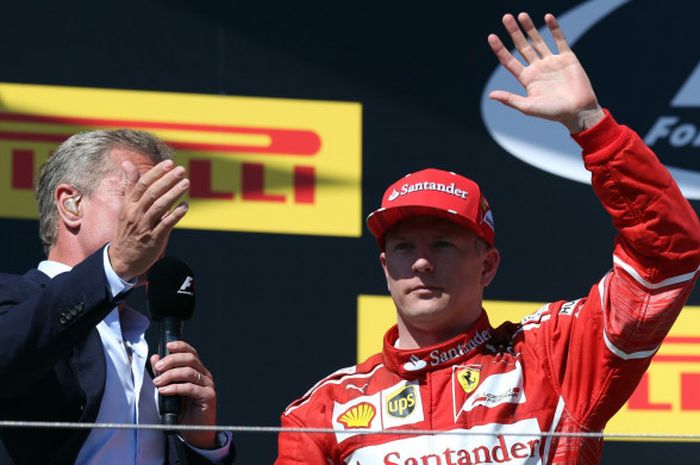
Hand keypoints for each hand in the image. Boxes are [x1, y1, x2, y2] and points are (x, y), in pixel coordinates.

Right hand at [109, 160, 188, 281]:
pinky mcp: (153, 239)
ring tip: (186, 183)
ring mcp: (144, 227)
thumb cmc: (127, 229)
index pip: (142, 185)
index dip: (155, 173)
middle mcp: (136, 214)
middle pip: (151, 193)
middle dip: (167, 180)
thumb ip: (130, 185)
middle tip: (181, 170)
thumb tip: (127, 162)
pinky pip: (165, 225)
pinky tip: (185, 207)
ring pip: (159, 207)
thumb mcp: (126, 206)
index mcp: (129, 205)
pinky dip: (176, 215)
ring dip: (173, 194)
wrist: (121, 259)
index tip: (168, 163)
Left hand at [151, 341, 217, 448]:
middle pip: (190, 359)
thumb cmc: (183, 411)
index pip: (191, 352)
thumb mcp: (170, 389)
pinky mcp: (208, 397)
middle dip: (171, 361)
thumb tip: (155, 357)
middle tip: (157, 368)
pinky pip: (190, 388)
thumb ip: (163, 373)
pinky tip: (164, 391)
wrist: (195, 432)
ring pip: (189, 372)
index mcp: (198, 370)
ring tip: (157, 382)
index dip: (180, 346)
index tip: (167, 346)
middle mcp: (205, 375)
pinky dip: (175, 388)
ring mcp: (208, 385)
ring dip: (170, 375)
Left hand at [487, 12, 604, 132]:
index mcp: (527, 79)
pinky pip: (559, 40)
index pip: (509, 60)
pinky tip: (547, 17)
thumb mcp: (528, 107)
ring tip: (522, 15)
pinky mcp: (567, 58)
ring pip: (538, 41)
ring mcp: (552, 62)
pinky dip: (554, 29)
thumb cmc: (552, 112)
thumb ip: (510, 99)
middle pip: (522, 46)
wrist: (578, 111)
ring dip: (530, 28)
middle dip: (514, 32)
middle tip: (506, 17)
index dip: (500, 49)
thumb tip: (490, 95)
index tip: (491, 36)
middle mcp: (537, 68)